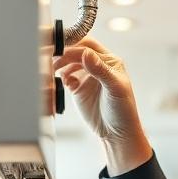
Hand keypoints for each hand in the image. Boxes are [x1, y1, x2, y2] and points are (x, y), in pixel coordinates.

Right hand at [53, 37, 152, 175]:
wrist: (116, 133)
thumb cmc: (123, 110)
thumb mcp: (114, 88)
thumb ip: (100, 70)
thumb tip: (86, 54)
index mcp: (109, 61)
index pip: (89, 46)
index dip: (75, 46)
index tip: (63, 49)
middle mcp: (97, 66)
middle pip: (77, 52)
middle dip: (65, 53)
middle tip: (55, 58)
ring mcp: (86, 77)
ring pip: (69, 63)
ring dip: (61, 64)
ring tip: (55, 70)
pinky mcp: (78, 88)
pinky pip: (66, 77)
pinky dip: (61, 77)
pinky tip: (63, 82)